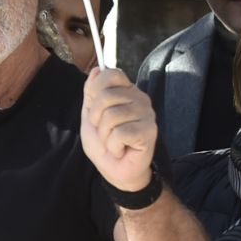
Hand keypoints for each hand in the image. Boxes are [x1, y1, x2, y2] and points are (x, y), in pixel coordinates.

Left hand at [82, 66, 158, 192]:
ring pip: (111, 116)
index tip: (95, 108)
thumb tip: (97, 69)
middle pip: (106, 96)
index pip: (112, 73)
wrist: (115, 170)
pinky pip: (120, 133)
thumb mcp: (90, 115)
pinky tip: (122, 149)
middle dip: (96, 118)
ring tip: (114, 142)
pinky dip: (114, 145)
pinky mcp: (149, 131)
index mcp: (126, 91)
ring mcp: (147, 114)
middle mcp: (139, 99)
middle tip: (105, 131)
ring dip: (105, 135)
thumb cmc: (104, 143)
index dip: (97, 89)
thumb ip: (92, 92)